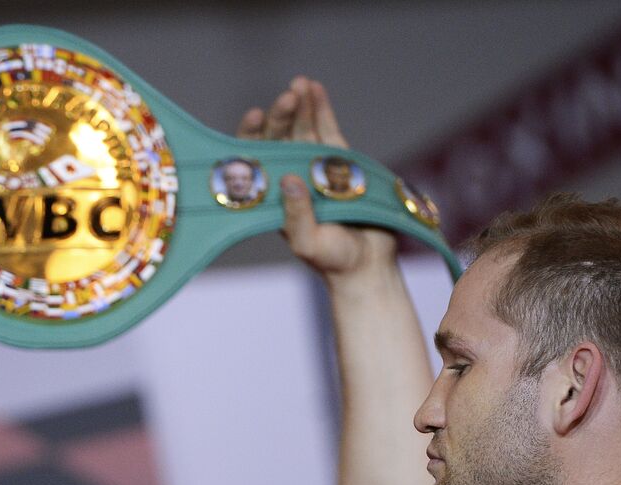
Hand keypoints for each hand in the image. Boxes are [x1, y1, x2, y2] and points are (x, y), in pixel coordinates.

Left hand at [237, 78, 396, 281]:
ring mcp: (313, 169)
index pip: (254, 160)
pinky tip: (315, 89)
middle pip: (279, 139)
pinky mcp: (339, 164)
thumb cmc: (333, 261)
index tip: (256, 115)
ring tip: (300, 83)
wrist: (368, 265)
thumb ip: (297, 216)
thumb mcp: (309, 243)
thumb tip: (288, 180)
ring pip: (302, 131)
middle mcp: (289, 180)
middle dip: (281, 116)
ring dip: (299, 106)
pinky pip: (327, 132)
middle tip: (287, 97)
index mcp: (273, 198)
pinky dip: (321, 111)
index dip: (252, 136)